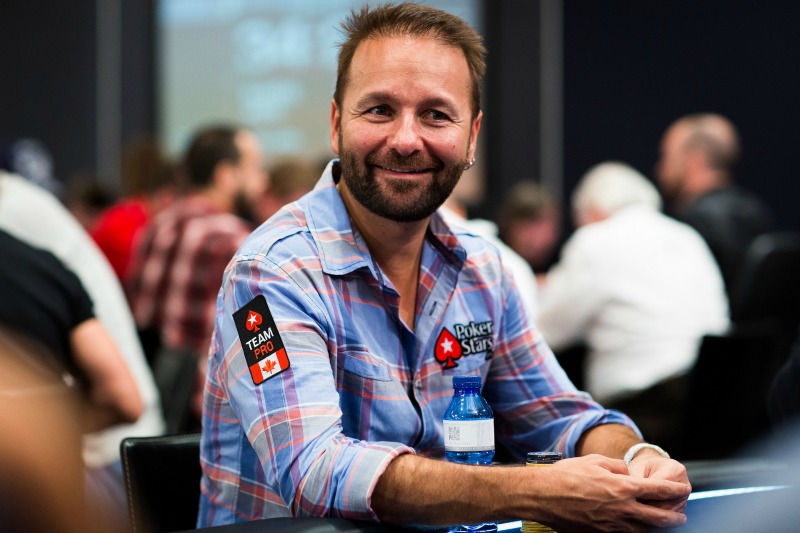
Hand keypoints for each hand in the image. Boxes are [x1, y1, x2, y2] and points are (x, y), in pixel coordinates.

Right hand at [527, 454, 690, 531]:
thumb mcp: (595, 462)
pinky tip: (639, 528)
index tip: (684, 488)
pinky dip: (637, 531)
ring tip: (665, 524)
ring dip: (658, 527)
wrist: (543, 496)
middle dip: (674, 516)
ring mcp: (613, 525)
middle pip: (659, 517)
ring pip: (645, 530)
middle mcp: (622, 509)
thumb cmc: (566, 475)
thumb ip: (617, 467)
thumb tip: (628, 473)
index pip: (658, 490)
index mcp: (622, 487)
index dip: (674, 489)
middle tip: (681, 515)